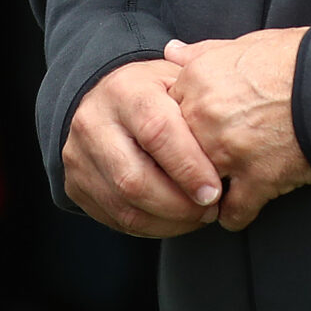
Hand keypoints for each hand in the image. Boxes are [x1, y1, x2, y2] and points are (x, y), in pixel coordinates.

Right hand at [62, 60, 222, 237]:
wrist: (104, 99)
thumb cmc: (153, 93)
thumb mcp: (176, 82)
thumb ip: (201, 104)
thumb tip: (234, 138)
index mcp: (124, 90)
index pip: (156, 133)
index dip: (188, 167)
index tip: (216, 190)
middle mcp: (92, 123)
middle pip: (135, 179)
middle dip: (180, 204)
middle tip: (211, 209)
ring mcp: (78, 157)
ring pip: (125, 207)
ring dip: (169, 221)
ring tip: (198, 216)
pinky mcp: (75, 185)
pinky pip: (116, 220)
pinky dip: (153, 227)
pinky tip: (175, 220)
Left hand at [164, 29, 310, 231]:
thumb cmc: (295, 59)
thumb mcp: (244, 44)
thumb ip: (201, 53)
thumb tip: (171, 51)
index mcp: (197, 81)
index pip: (165, 114)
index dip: (178, 127)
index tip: (186, 136)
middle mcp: (204, 118)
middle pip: (175, 153)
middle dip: (184, 163)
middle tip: (196, 170)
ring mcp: (228, 152)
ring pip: (196, 186)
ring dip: (204, 192)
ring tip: (213, 194)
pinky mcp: (258, 180)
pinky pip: (232, 213)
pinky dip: (236, 216)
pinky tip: (241, 210)